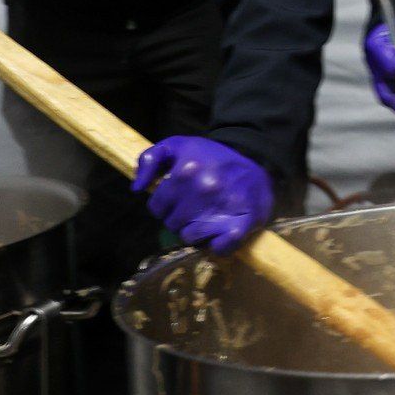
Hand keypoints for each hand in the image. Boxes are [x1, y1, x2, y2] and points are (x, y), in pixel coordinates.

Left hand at [132, 137, 273, 252]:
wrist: (258, 162)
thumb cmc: (212, 157)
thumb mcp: (178, 145)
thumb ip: (150, 159)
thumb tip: (136, 187)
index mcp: (186, 169)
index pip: (156, 207)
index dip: (164, 204)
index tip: (177, 197)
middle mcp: (204, 188)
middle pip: (171, 224)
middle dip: (179, 217)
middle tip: (194, 206)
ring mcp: (222, 208)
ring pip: (189, 238)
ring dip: (195, 231)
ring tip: (207, 216)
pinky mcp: (241, 225)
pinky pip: (217, 249)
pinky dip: (217, 245)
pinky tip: (220, 233)